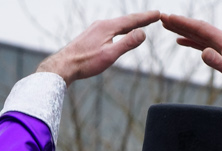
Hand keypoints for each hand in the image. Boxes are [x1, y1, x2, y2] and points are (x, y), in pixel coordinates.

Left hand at [37, 11, 158, 81]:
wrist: (63, 65)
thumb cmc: (86, 62)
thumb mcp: (110, 54)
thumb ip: (127, 43)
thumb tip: (143, 33)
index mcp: (108, 27)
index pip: (132, 20)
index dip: (146, 18)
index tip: (158, 14)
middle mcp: (101, 24)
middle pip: (125, 20)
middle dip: (140, 19)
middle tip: (154, 16)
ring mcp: (95, 29)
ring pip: (117, 25)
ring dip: (130, 23)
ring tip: (140, 23)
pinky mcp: (91, 36)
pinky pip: (110, 29)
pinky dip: (120, 29)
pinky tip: (120, 32)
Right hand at [161, 13, 221, 108]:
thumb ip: (217, 62)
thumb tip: (203, 52)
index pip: (199, 28)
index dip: (182, 23)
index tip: (168, 17)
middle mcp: (221, 39)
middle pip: (196, 28)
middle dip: (179, 23)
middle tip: (162, 18)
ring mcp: (221, 45)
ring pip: (198, 34)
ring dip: (183, 30)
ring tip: (167, 26)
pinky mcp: (221, 52)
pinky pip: (202, 43)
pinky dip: (190, 40)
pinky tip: (182, 40)